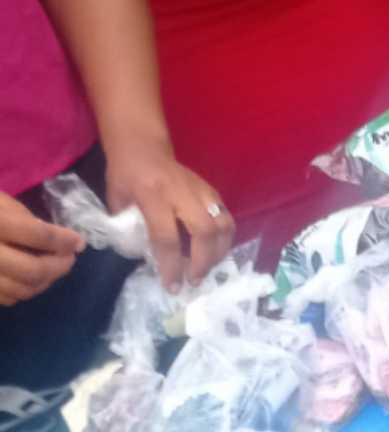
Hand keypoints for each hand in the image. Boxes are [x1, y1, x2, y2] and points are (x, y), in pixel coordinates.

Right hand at [0, 192, 84, 306]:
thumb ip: (23, 218)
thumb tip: (58, 240)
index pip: (38, 235)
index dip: (64, 240)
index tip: (78, 241)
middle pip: (33, 270)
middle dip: (59, 266)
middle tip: (69, 258)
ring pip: (22, 289)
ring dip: (46, 282)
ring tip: (54, 268)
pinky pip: (7, 298)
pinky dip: (25, 290)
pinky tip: (30, 279)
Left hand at [102, 140, 234, 289]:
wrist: (143, 146)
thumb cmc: (126, 174)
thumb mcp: (117, 200)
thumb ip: (129, 228)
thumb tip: (145, 258)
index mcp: (152, 194)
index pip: (166, 237)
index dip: (170, 265)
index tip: (172, 286)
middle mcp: (181, 192)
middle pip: (204, 232)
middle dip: (202, 262)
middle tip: (194, 280)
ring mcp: (202, 191)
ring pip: (223, 226)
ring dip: (219, 253)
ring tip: (207, 269)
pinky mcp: (213, 192)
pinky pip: (227, 220)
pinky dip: (225, 241)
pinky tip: (215, 253)